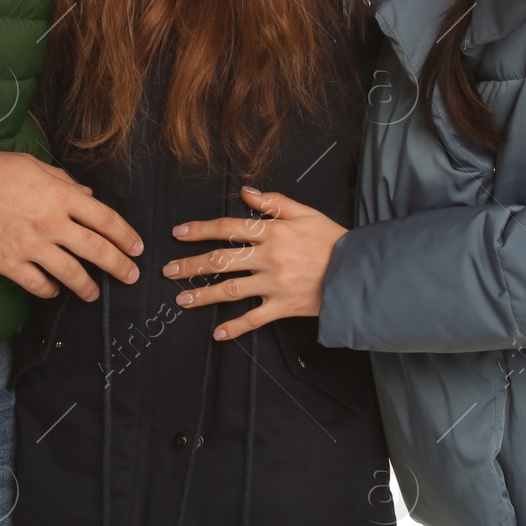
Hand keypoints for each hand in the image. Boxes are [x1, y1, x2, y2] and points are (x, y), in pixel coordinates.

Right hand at [0, 151, 142, 301]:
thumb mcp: (35, 165)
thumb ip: (64, 181)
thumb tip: (87, 194)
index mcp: (62, 196)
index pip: (105, 219)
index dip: (125, 235)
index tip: (136, 247)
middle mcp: (52, 224)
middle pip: (96, 250)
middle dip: (119, 265)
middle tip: (131, 275)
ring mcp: (32, 247)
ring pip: (71, 274)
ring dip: (88, 286)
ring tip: (95, 294)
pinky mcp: (11, 265)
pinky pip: (38, 285)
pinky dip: (50, 290)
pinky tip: (55, 291)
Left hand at [161, 187, 345, 340]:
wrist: (357, 272)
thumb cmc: (331, 240)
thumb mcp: (304, 212)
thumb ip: (273, 202)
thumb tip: (245, 192)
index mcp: (271, 232)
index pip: (227, 227)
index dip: (200, 230)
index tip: (179, 234)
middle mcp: (268, 258)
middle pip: (221, 260)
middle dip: (191, 265)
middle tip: (168, 271)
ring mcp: (274, 285)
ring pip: (231, 290)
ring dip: (204, 295)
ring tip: (182, 300)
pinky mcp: (283, 307)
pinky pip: (254, 320)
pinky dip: (235, 328)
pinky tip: (218, 334)